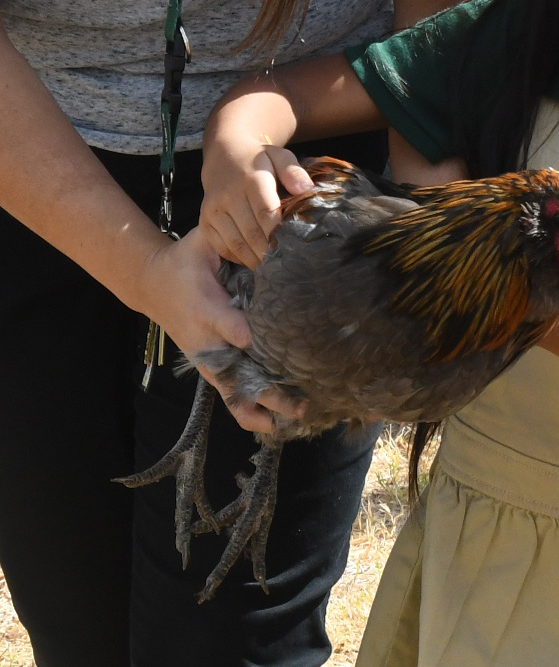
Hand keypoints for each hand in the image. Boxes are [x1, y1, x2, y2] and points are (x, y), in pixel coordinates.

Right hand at [135, 229, 292, 432]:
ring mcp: (206, 357)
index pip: (233, 327)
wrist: (151, 284)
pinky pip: (226, 394)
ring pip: (232, 389)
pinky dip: (246, 412)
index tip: (283, 352)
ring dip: (261, 407)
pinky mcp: (208, 366)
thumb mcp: (202, 243)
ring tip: (294, 420)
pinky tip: (272, 428)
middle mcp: (206, 340)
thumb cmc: (185, 261)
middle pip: (238, 370)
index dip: (256, 339)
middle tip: (300, 402)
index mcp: (206, 308)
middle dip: (268, 388)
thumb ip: (232, 242)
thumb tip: (273, 238)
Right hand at [200, 128, 312, 268]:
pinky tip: (254, 261)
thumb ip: (294, 172)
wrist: (224, 155)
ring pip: (236, 244)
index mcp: (251, 180)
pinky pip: (222, 246)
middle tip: (288, 265)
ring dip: (255, 260)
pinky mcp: (204, 221)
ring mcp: (213, 210)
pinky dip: (239, 258)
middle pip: (252, 233)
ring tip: (273, 269)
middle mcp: (228, 196)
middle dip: (271, 253)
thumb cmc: (259, 160)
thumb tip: (307, 190)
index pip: (266, 213)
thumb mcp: (280, 156)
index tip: (293, 248)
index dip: (279, 234)